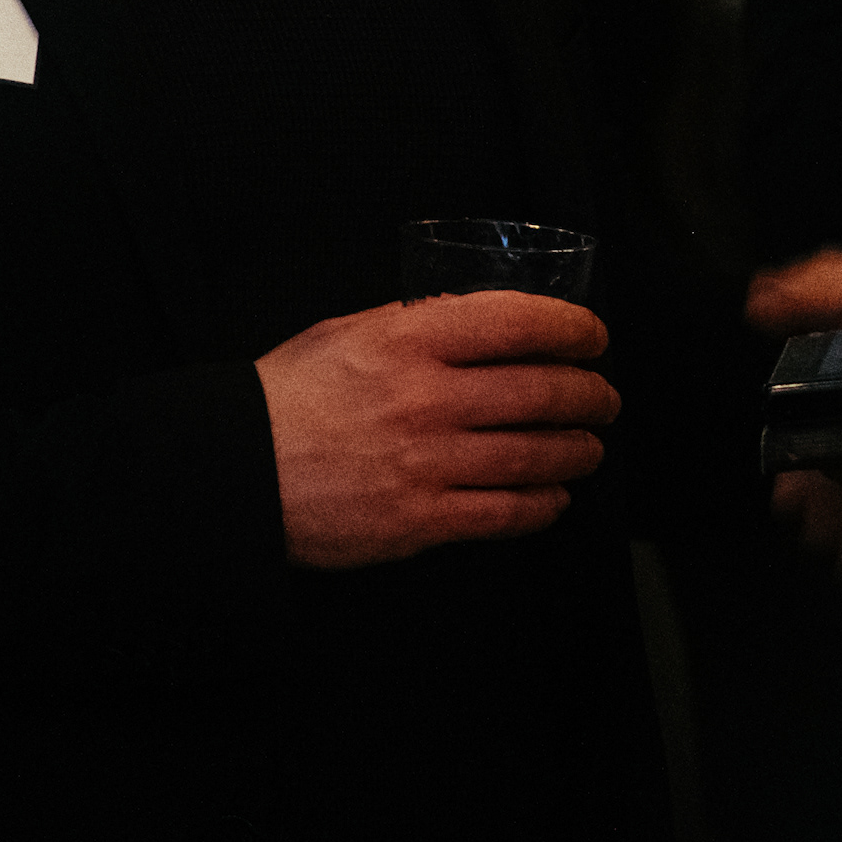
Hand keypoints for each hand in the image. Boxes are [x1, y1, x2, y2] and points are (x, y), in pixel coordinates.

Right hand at [257, 291, 615, 569]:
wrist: (237, 473)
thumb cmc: (286, 398)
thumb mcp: (347, 333)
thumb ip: (414, 326)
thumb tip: (476, 324)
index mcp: (407, 339)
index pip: (516, 321)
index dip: (571, 327)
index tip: (591, 336)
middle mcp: (426, 398)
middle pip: (541, 391)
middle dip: (590, 395)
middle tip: (604, 397)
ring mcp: (427, 463)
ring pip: (534, 455)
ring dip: (577, 450)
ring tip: (589, 446)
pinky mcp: (420, 520)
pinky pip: (505, 513)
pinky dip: (542, 504)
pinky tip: (553, 496)